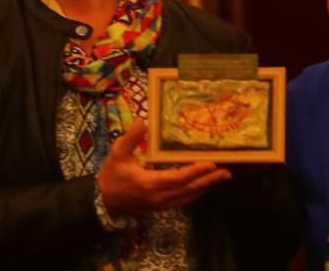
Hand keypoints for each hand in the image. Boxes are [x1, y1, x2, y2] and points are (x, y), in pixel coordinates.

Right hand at [97, 120, 230, 215]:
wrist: (101, 200)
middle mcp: (159, 196)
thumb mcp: (117, 152)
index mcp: (150, 183)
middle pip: (190, 189)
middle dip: (209, 180)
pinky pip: (182, 201)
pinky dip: (195, 193)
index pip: (180, 178)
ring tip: (220, 178)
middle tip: (226, 172)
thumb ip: (131, 137)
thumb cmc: (111, 175)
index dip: (197, 171)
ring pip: (188, 197)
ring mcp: (161, 204)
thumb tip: (144, 121)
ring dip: (205, 187)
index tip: (212, 164)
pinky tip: (201, 186)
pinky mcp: (160, 207)